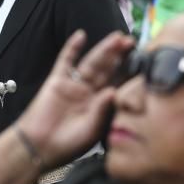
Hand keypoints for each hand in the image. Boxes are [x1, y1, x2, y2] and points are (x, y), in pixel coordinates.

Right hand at [16, 30, 133, 166]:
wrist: (38, 147)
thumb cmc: (66, 145)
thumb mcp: (91, 130)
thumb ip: (101, 110)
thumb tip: (113, 90)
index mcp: (101, 105)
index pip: (118, 84)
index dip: (129, 72)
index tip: (144, 61)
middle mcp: (89, 93)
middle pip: (107, 70)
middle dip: (120, 56)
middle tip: (132, 42)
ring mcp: (73, 85)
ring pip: (91, 63)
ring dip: (103, 49)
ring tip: (116, 38)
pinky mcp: (57, 81)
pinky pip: (65, 61)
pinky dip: (72, 48)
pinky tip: (80, 35)